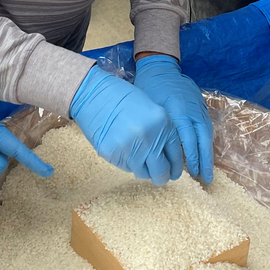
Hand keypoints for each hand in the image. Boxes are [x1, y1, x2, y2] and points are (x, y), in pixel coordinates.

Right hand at [69, 67, 180, 183]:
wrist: (94, 94)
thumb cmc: (123, 98)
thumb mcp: (151, 110)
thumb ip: (161, 132)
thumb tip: (166, 156)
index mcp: (163, 125)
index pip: (176, 156)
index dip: (175, 168)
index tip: (173, 173)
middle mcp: (150, 139)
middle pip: (161, 172)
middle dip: (161, 176)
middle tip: (158, 176)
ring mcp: (131, 149)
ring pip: (142, 172)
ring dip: (142, 168)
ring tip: (136, 156)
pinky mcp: (113, 155)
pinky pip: (125, 167)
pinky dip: (127, 163)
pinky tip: (122, 149)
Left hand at [134, 55, 213, 182]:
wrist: (161, 67)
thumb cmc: (148, 87)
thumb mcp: (149, 107)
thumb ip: (158, 128)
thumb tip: (159, 154)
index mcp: (178, 109)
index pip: (188, 137)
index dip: (191, 156)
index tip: (191, 173)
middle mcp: (192, 109)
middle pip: (202, 138)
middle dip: (204, 160)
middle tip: (205, 179)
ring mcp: (199, 107)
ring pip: (207, 134)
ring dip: (207, 154)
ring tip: (207, 172)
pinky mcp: (202, 106)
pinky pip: (206, 127)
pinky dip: (206, 143)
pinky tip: (204, 155)